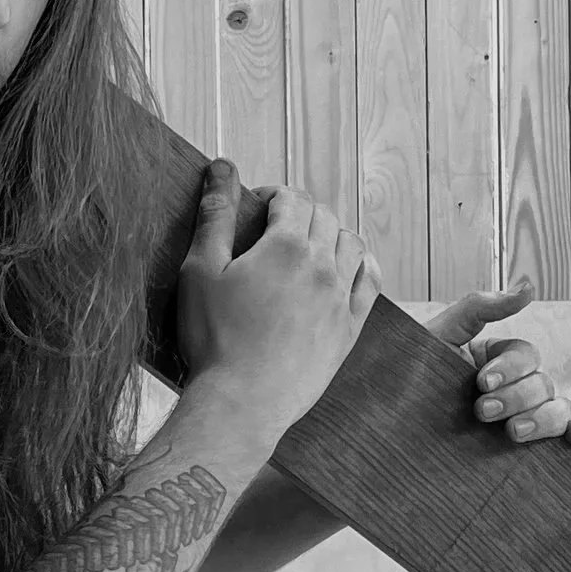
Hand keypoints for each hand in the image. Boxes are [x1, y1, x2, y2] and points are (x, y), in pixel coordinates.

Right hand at [177, 160, 380, 437]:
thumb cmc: (213, 339)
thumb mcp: (200, 271)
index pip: (293, 199)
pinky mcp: (349, 329)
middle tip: (276, 224)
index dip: (273, 194)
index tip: (256, 206)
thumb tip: (222, 168)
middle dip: (301, 211)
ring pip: (352, 244)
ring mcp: (341, 298)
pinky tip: (349, 266)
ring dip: (333, 233)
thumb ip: (215, 216)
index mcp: (286, 246)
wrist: (242, 403)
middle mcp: (322, 266)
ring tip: (310, 243)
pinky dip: (362, 264)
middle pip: (325, 217)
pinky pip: (370, 283)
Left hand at [425, 278, 570, 450]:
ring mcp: (521, 416)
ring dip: (543, 419)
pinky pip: (563, 436)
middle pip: (544, 383)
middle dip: (516, 397)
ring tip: (513, 432)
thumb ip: (479, 308)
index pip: (526, 355)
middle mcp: (514, 386)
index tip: (481, 381)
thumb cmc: (410, 374)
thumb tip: (529, 288)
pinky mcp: (523, 445)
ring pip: (559, 409)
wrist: (390, 424)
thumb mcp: (440, 335)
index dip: (511, 367)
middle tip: (482, 411)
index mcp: (496, 358)